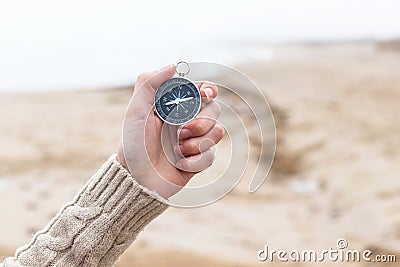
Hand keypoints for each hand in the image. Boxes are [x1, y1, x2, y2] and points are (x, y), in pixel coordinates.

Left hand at [117, 64, 223, 198]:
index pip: (200, 91)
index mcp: (174, 107)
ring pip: (217, 132)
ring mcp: (194, 141)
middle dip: (200, 121)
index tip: (206, 93)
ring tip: (177, 150)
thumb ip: (149, 83)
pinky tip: (179, 164)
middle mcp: (187, 121)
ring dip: (197, 142)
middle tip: (181, 131)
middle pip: (214, 110)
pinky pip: (211, 155)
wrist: (137, 180)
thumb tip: (173, 65)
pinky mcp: (198, 160)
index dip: (208, 90)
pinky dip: (195, 161)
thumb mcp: (136, 111)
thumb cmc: (133, 145)